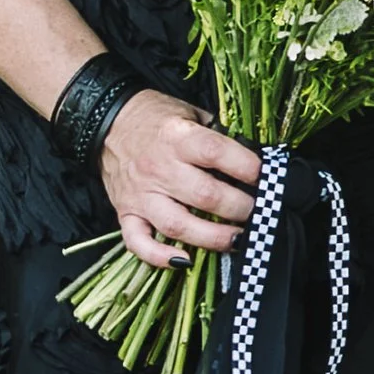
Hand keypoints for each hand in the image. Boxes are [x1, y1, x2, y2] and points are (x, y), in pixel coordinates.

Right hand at [99, 90, 263, 270]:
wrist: (106, 120)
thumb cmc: (155, 117)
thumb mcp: (190, 112)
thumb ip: (218, 135)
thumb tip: (253, 158)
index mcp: (178, 137)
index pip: (217, 153)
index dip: (248, 168)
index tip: (267, 177)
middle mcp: (159, 167)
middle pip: (206, 196)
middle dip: (240, 208)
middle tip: (258, 211)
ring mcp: (141, 194)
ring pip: (177, 224)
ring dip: (212, 237)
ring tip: (237, 239)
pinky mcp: (126, 212)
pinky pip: (138, 242)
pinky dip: (160, 256)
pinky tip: (185, 260)